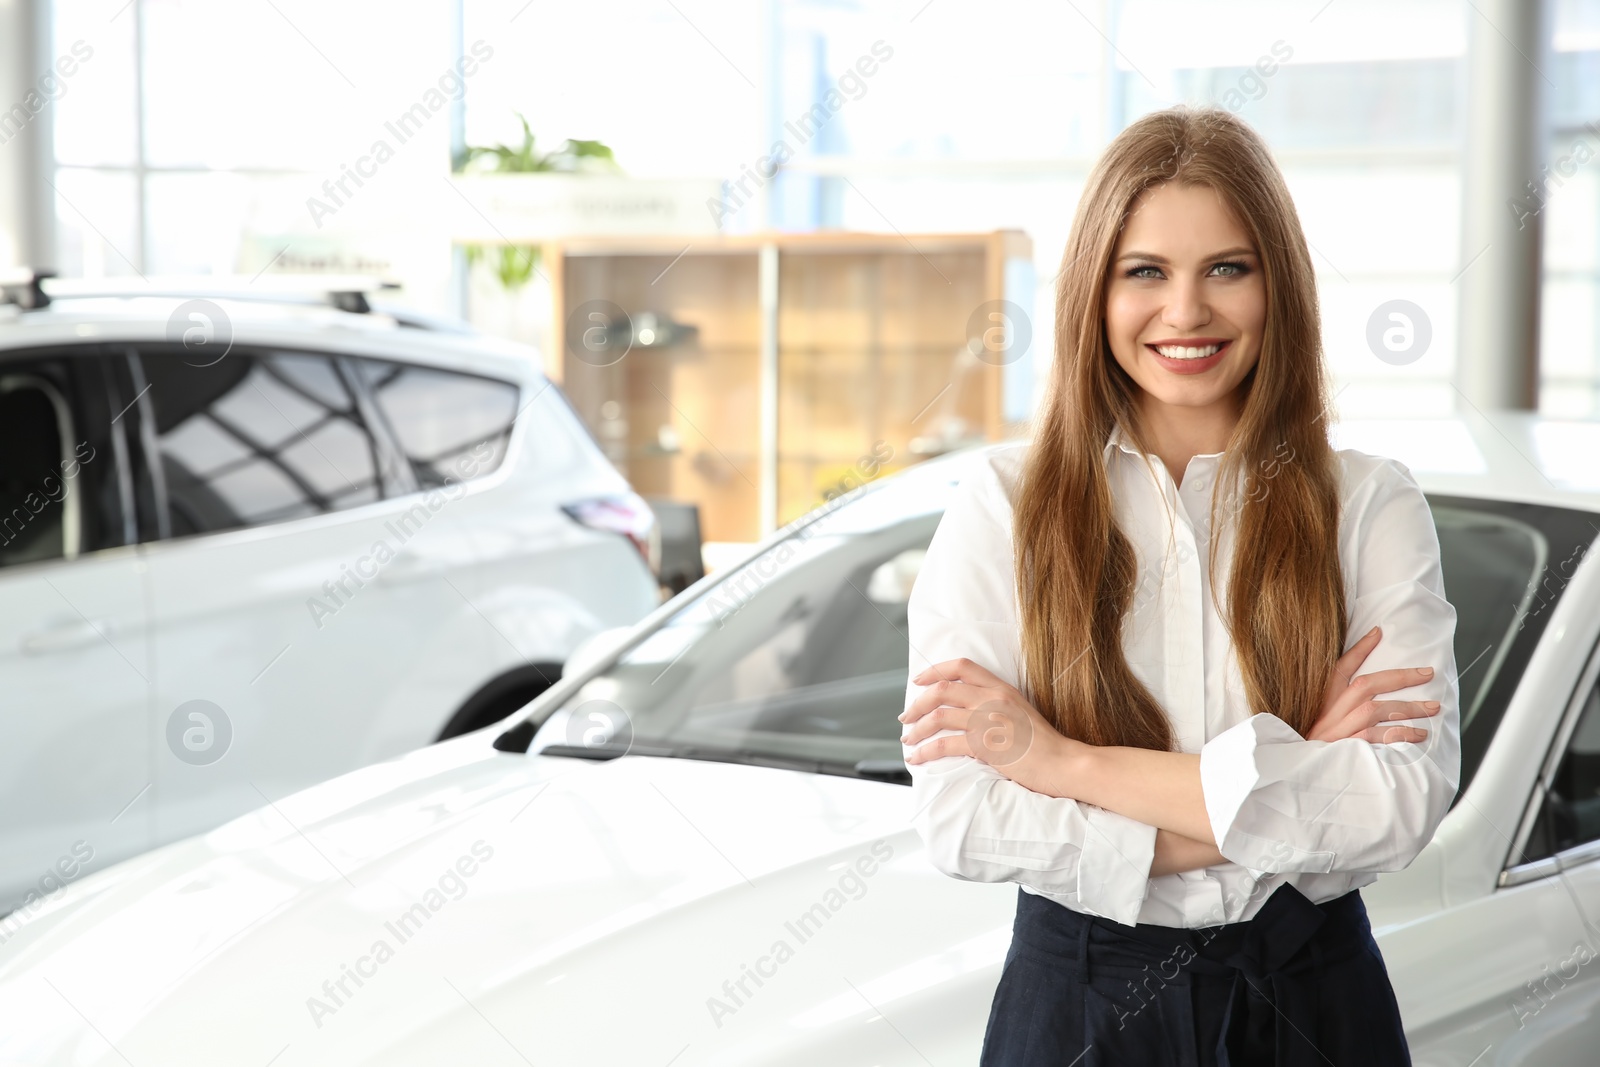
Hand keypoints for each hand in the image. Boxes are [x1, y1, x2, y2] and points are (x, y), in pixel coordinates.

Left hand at [900, 657, 1073, 794]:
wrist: (1063, 763)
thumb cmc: (1044, 743)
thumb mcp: (1020, 711)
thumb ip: (996, 704)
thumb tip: (967, 710)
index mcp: (1001, 687)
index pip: (962, 666)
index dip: (935, 670)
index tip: (919, 681)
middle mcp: (992, 699)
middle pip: (942, 690)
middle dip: (917, 704)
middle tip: (906, 717)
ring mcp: (987, 721)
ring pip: (938, 716)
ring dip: (916, 729)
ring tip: (908, 739)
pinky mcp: (984, 745)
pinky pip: (944, 745)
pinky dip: (925, 751)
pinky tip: (917, 758)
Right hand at [1307, 625, 1441, 743]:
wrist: (1299, 781)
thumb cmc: (1315, 753)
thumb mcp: (1320, 723)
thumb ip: (1340, 706)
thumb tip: (1370, 692)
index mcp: (1321, 704)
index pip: (1339, 670)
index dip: (1358, 649)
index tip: (1378, 632)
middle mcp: (1328, 715)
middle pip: (1365, 686)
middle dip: (1399, 677)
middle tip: (1426, 674)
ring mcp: (1337, 733)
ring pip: (1375, 711)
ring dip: (1407, 708)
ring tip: (1431, 710)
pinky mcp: (1345, 752)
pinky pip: (1376, 739)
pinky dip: (1399, 735)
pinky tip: (1417, 736)